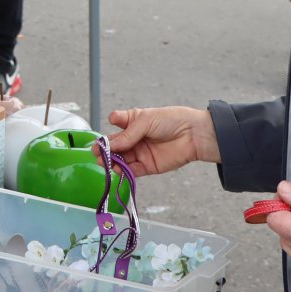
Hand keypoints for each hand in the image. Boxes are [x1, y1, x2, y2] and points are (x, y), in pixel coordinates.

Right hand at [104, 106, 219, 176]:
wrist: (194, 135)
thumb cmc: (171, 120)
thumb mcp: (146, 120)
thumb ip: (128, 134)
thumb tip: (111, 146)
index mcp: (134, 121)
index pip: (117, 123)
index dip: (110, 128)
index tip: (104, 134)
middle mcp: (135, 137)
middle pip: (116, 144)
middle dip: (106, 148)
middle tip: (96, 153)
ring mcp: (140, 152)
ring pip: (121, 158)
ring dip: (111, 161)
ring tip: (104, 162)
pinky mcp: (147, 166)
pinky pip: (132, 170)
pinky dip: (123, 170)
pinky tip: (116, 168)